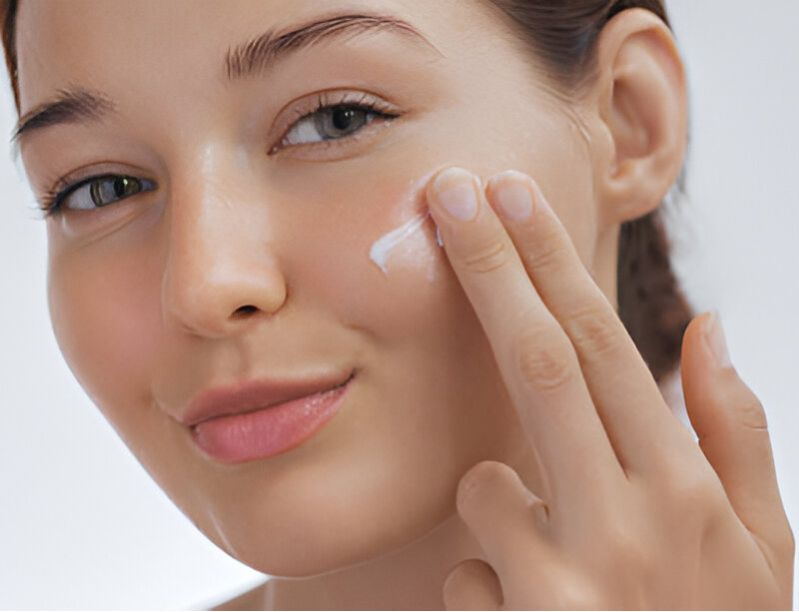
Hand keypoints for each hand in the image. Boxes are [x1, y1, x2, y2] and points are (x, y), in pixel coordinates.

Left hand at [425, 167, 794, 609]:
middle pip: (541, 362)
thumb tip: (707, 325)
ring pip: (485, 486)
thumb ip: (736, 435)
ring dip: (501, 512)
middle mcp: (635, 522)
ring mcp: (574, 583)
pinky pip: (468, 572)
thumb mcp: (760, 549)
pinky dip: (488, 582)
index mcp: (688, 488)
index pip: (604, 345)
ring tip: (554, 571)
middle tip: (447, 192)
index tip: (507, 196)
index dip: (552, 264)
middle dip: (490, 268)